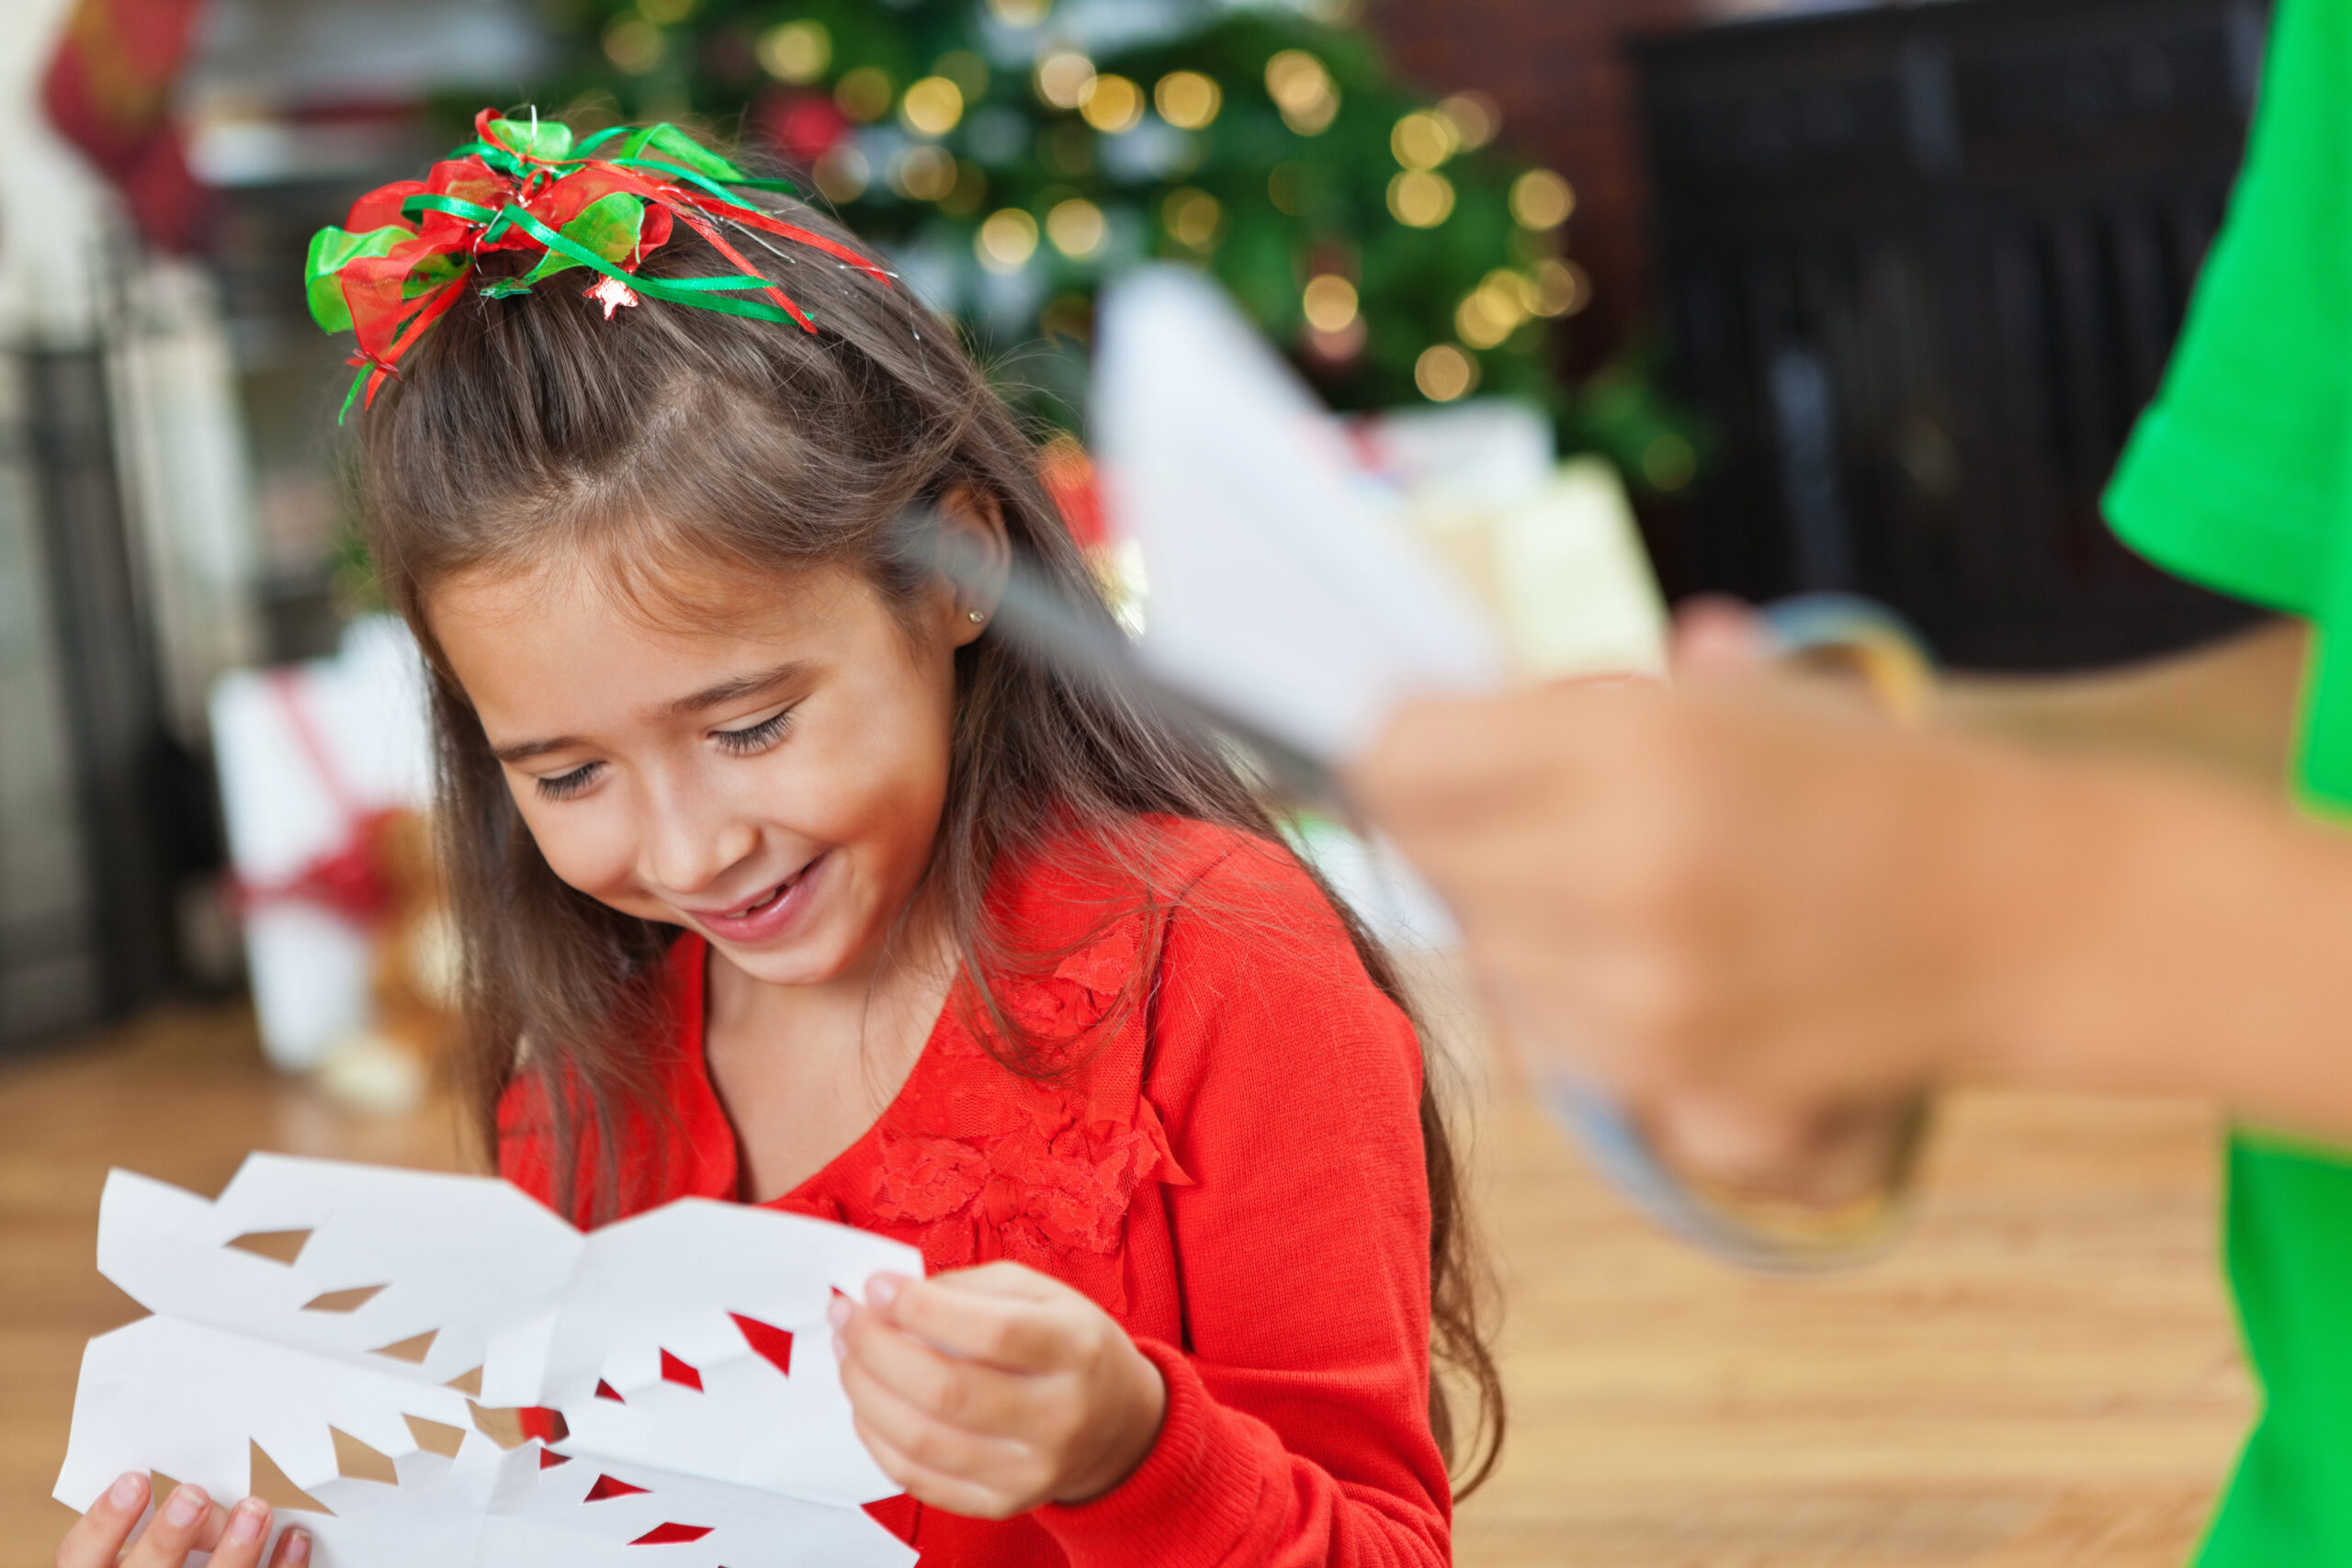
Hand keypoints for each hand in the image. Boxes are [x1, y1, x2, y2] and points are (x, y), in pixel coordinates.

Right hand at [56, 1473, 309, 1567]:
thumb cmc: (169, 1564)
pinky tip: (294, 1538)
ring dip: (234, 1552)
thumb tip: (198, 1493)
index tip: (135, 1479)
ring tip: (255, 1511)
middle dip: (168, 1537)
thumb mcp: (144, 1552)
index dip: (104, 1522)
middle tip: (195, 1495)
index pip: (79, 1557)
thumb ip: (159, 1529)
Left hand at [829, 1261, 1167, 1518]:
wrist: (1115, 1423)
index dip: (922, 1309)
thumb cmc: (1067, 1344)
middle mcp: (1060, 1415)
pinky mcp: (1000, 1503)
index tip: (876, 1286)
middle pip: (946, 1391)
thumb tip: (889, 1296)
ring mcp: (1030, 1470)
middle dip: (876, 1348)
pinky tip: (867, 1402)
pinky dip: (876, 1437)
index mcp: (1075, 1348)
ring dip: (864, 1392)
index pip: (992, 1333)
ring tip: (846, 1355)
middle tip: (845, 1316)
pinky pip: (918, 1478)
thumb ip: (968, 1287)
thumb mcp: (1040, 1293)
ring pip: (922, 1440)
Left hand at [1351, 672, 2079, 1199]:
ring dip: (1515, 914)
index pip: (1401, 759)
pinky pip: (1548, 1036)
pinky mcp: (1668, 1087)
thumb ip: (1569, 705)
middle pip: (1427, 856)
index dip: (1396, 747)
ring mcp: (1638, 997)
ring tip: (1620, 884)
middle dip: (1458, 824)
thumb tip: (1415, 715)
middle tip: (1528, 806)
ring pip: (1480, 952)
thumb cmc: (1875, 783)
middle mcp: (1620, 874)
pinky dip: (1571, 999)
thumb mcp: (1727, 696)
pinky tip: (1653, 962)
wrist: (2027, 916)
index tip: (1418, 743)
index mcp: (1631, 745)